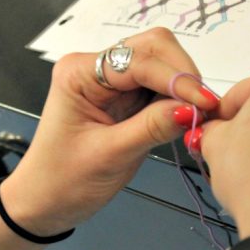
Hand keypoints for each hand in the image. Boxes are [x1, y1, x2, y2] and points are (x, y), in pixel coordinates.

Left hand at [0, 28, 218, 236]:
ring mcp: (111, 81)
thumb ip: (152, 128)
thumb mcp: (110, 156)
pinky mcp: (124, 97)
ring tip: (197, 115)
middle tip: (205, 108)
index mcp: (79, 73)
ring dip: (183, 86)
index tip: (205, 103)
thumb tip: (193, 109)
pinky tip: (186, 116)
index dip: (176, 78)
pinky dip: (177, 98)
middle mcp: (95, 68)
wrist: (45, 202)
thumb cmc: (63, 181)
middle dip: (183, 75)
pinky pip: (159, 87)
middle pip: (153, 48)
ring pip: (161, 63)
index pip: (138, 60)